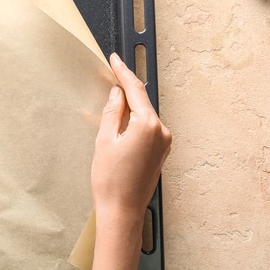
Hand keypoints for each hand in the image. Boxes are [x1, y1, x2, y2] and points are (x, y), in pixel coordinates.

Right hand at [91, 53, 171, 220]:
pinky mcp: (161, 153)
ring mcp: (164, 143)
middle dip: (126, 89)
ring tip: (111, 103)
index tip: (115, 59)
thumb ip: (112, 112)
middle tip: (110, 75)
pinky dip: (135, 121)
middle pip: (142, 101)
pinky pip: (148, 128)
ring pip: (145, 115)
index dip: (123, 72)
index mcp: (148, 125)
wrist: (122, 210)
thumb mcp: (105, 140)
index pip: (135, 90)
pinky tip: (121, 122)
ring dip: (130, 107)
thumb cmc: (111, 180)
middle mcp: (161, 131)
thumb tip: (117, 94)